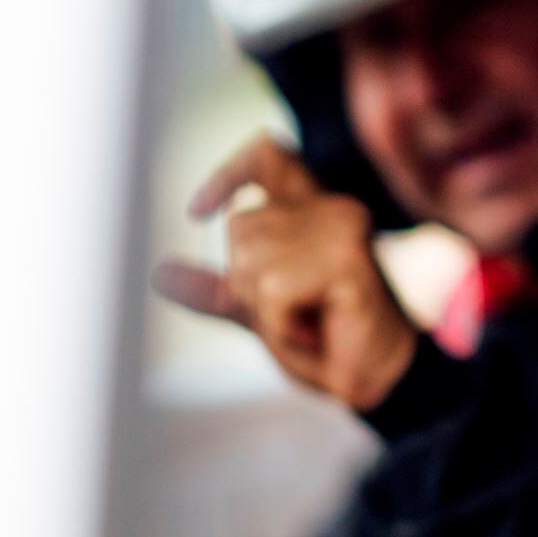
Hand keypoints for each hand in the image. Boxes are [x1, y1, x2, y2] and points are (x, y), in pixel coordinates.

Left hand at [154, 135, 419, 411]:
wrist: (377, 379)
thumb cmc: (331, 342)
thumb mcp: (262, 312)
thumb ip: (218, 290)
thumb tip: (160, 273)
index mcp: (313, 209)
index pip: (269, 157)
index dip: (228, 172)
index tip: (196, 212)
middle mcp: (331, 207)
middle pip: (239, 227)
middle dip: (248, 284)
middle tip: (296, 312)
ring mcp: (342, 227)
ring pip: (250, 260)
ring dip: (267, 310)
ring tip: (309, 323)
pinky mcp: (346, 259)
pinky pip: (273, 289)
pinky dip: (280, 323)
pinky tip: (316, 332)